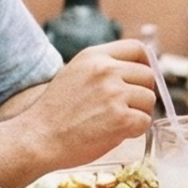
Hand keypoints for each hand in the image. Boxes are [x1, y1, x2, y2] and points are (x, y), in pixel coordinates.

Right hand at [26, 39, 158, 165]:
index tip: (141, 79)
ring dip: (139, 113)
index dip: (146, 64)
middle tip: (126, 108)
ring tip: (116, 121)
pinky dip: (135, 131)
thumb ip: (101, 69)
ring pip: (149, 99)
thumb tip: (134, 73)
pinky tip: (116, 133)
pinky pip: (145, 122)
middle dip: (141, 93)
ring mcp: (114, 93)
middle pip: (148, 75)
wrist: (38, 138)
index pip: (137, 49)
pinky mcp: (121, 118)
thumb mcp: (74, 73)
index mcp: (94, 56)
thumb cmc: (55, 112)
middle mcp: (106, 70)